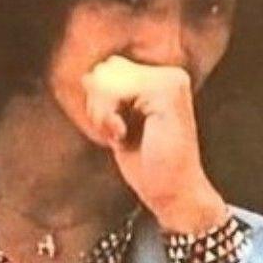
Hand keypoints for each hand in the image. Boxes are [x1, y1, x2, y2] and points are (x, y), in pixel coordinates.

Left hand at [79, 55, 228, 234]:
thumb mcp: (121, 127)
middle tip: (114, 133)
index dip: (100, 99)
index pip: (112, 68)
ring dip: (102, 111)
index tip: (113, 130)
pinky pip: (116, 90)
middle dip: (99, 103)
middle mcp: (170, 75)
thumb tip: (87, 76)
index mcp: (162, 80)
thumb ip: (108, 100)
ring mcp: (170, 81)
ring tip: (118, 135)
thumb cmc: (149, 168)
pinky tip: (121, 135)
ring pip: (109, 77)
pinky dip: (109, 115)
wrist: (174, 194)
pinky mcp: (166, 92)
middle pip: (107, 68)